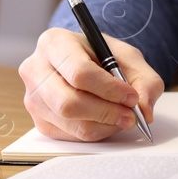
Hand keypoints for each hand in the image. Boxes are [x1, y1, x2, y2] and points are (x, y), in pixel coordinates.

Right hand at [19, 27, 165, 141]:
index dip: (109, 89)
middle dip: (106, 112)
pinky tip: (107, 120)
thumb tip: (144, 109)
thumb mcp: (129, 58)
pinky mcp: (40, 121)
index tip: (132, 96)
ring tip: (124, 117)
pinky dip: (96, 132)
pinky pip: (70, 135)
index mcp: (54, 43)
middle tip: (131, 114)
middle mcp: (35, 69)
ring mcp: (33, 98)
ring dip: (105, 125)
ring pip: (70, 122)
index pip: (79, 72)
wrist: (85, 62)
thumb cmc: (103, 56)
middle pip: (68, 102)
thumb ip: (145, 80)